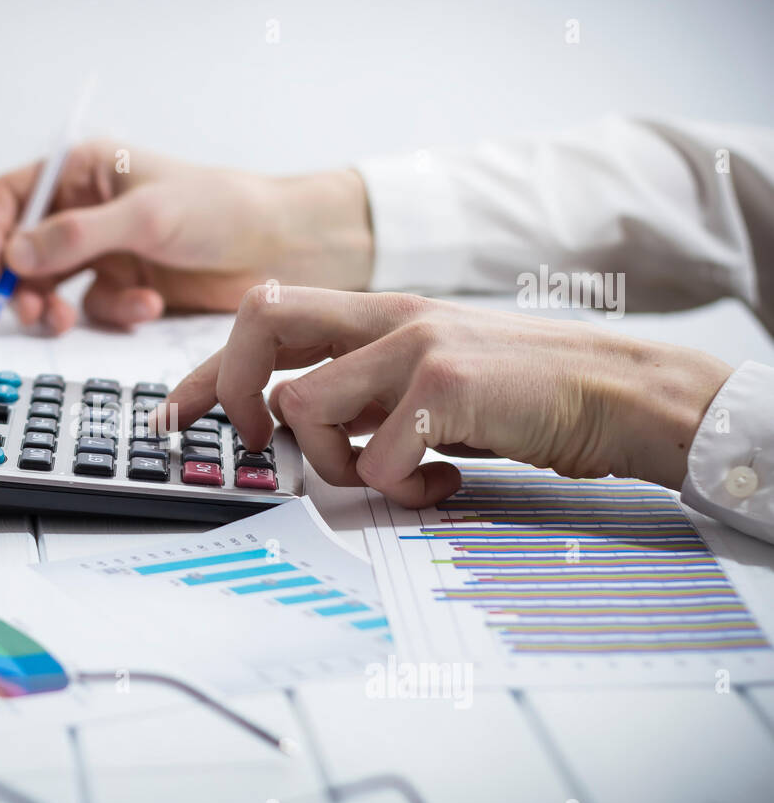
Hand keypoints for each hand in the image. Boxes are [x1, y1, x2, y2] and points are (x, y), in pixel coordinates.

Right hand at [0, 140, 372, 333]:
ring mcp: (106, 250)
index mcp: (83, 170)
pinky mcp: (127, 284)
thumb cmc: (221, 209)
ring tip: (65, 321)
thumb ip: (76, 236)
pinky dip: (114, 314)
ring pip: (53, 286)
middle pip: (22, 249)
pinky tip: (146, 307)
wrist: (279, 246)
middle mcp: (87, 209)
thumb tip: (14, 255)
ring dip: (56, 308)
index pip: (10, 197)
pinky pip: (95, 308)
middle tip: (30, 313)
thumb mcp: (144, 217)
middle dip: (22, 284)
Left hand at [162, 286, 733, 506]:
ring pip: (304, 407)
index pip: (268, 317)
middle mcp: (390, 316)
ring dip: (335, 464)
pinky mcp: (446, 385)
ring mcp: (415, 345)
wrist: (623, 393)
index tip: (179, 413)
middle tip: (258, 442)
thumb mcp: (432, 380)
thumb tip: (299, 429)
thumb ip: (367, 392)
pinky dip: (400, 490)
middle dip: (233, 391)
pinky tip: (443, 482)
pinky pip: (373, 459)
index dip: (211, 369)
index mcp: (382, 313)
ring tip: (398, 474)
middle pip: (260, 321)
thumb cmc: (527, 394)